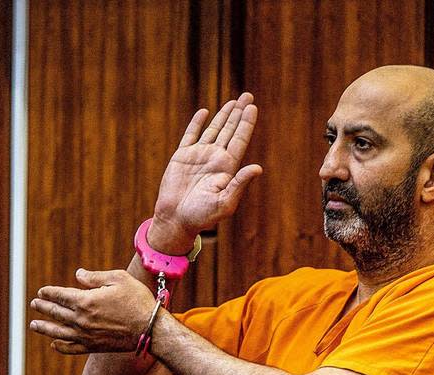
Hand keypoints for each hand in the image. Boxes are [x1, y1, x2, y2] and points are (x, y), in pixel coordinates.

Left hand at [30, 269, 158, 354]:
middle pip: (56, 312)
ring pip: (58, 332)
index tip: (41, 291)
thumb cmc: (137, 300)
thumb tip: (78, 275)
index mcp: (85, 300)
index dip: (48, 292)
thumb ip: (95, 277)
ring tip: (34, 325)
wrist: (150, 328)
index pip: (59, 295)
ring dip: (44, 328)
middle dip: (43, 307)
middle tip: (34, 304)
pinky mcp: (93, 347)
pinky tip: (54, 343)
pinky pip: (71, 348)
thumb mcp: (118, 279)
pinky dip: (60, 346)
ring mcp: (86, 335)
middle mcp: (81, 319)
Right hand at [149, 93, 263, 250]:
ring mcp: (199, 156)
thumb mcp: (224, 202)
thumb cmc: (202, 216)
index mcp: (227, 168)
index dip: (246, 123)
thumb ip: (240, 184)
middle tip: (248, 96)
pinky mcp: (182, 157)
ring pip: (214, 130)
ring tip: (233, 102)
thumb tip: (257, 167)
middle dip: (239, 113)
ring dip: (223, 115)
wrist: (176, 219)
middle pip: (230, 130)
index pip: (239, 140)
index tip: (253, 107)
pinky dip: (197, 123)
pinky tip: (205, 113)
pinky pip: (191, 135)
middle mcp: (215, 159)